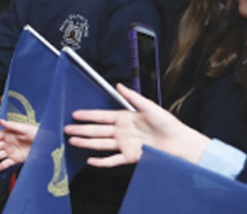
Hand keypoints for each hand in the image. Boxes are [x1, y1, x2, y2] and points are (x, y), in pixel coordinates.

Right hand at [0, 120, 38, 170]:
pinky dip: (2, 165)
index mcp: (8, 133)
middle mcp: (7, 143)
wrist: (48, 143)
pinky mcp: (17, 159)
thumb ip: (12, 125)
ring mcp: (11, 151)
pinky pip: (7, 163)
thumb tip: (0, 120)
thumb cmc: (37, 132)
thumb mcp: (25, 127)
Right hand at [64, 83, 210, 167]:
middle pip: (97, 130)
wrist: (180, 143)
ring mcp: (124, 144)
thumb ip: (133, 97)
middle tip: (66, 128)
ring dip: (86, 142)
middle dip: (81, 129)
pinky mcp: (130, 157)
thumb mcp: (150, 107)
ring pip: (101, 143)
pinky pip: (113, 160)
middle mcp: (122, 131)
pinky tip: (90, 161)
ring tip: (72, 141)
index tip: (75, 114)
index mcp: (125, 117)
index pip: (102, 116)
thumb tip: (119, 84)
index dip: (88, 115)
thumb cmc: (168, 123)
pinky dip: (102, 161)